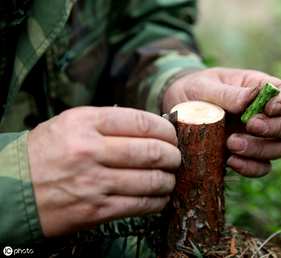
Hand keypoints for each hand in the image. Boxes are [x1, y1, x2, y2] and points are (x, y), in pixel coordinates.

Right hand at [28, 107, 180, 236]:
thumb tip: (152, 127)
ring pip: (152, 180)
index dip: (166, 130)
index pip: (142, 122)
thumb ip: (108, 122)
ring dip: (169, 179)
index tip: (172, 136)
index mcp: (85, 123)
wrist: (12, 190)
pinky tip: (160, 196)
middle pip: (152, 151)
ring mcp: (94, 183)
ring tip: (169, 177)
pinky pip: (141, 205)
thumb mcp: (70, 123)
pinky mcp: (96, 210)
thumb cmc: (46, 152)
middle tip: (176, 157)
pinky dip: (158, 200)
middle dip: (174, 155)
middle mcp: (90, 150)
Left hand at [163, 67, 280, 176]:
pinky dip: (250, 168)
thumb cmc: (194, 90)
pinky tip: (230, 161)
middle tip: (250, 126)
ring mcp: (257, 138)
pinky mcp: (246, 156)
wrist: (177, 110)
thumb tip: (250, 101)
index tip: (270, 108)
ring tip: (231, 144)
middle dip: (274, 128)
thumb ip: (226, 93)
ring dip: (261, 150)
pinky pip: (261, 167)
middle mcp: (264, 115)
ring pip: (279, 148)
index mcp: (259, 89)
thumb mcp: (204, 86)